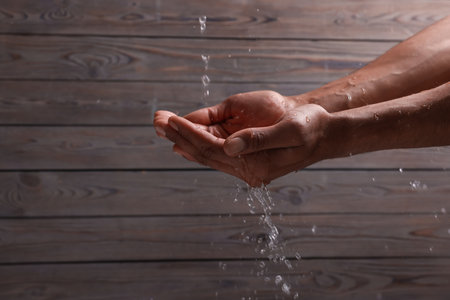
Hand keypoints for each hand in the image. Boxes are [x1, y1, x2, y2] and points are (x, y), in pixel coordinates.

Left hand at [154, 90, 331, 185]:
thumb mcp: (290, 130)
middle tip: (155, 121)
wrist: (323, 133)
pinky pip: (217, 153)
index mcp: (255, 165)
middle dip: (179, 135)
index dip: (189, 133)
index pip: (212, 149)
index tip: (169, 119)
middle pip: (205, 153)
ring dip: (184, 139)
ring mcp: (246, 167)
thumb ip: (259, 139)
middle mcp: (247, 170)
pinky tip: (184, 140)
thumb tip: (228, 145)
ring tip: (163, 125)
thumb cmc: (310, 127)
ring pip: (208, 154)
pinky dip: (198, 144)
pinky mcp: (247, 160)